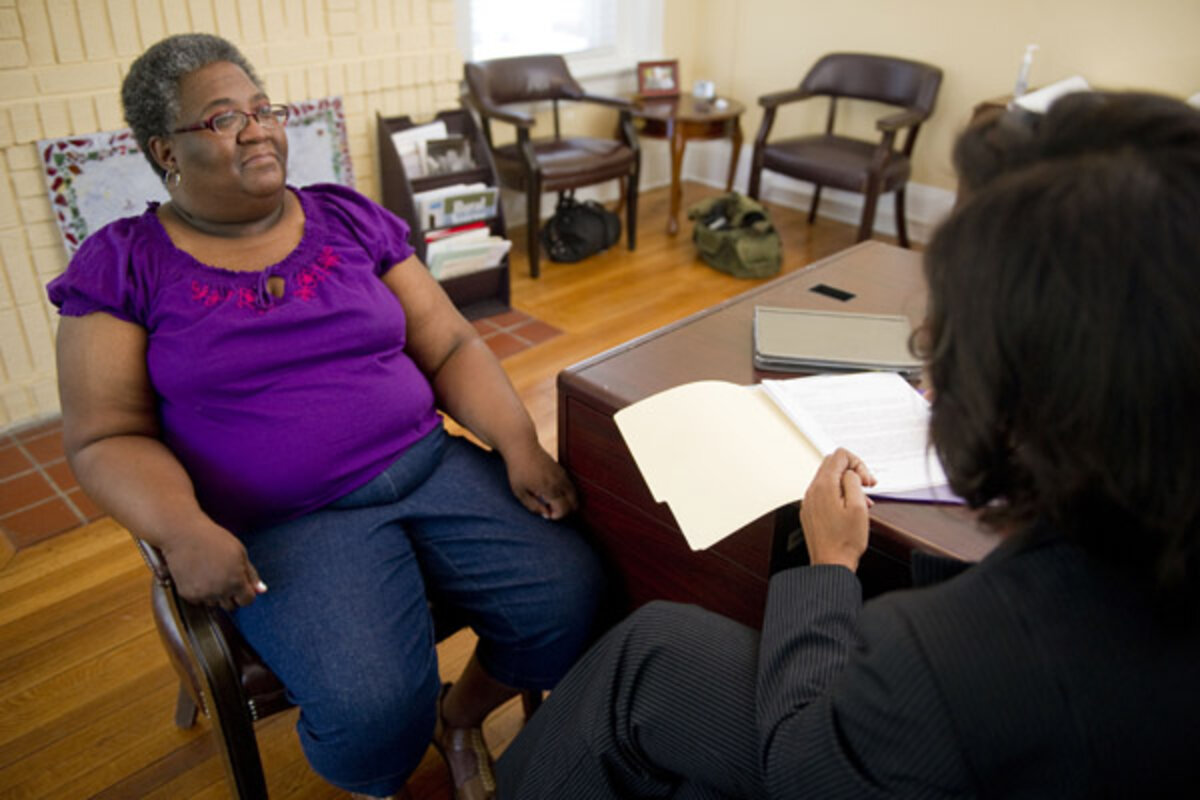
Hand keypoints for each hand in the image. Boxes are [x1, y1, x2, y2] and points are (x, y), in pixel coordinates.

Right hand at [162, 522, 266, 610]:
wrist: (184, 535)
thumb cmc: (214, 539)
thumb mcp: (240, 553)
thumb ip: (251, 574)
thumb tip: (261, 590)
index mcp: (236, 581)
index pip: (247, 601)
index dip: (246, 593)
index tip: (241, 585)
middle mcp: (220, 591)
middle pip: (231, 606)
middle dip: (231, 595)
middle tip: (224, 577)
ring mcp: (203, 594)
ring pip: (214, 604)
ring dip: (215, 595)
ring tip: (210, 573)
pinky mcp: (187, 595)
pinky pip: (199, 601)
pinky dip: (200, 593)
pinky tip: (198, 576)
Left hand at [503, 442, 578, 519]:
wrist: (522, 448)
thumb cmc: (518, 471)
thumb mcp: (519, 492)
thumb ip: (533, 506)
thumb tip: (547, 515)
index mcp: (549, 489)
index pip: (564, 509)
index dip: (558, 516)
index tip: (548, 515)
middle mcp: (560, 482)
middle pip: (574, 504)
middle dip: (565, 511)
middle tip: (551, 509)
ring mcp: (563, 475)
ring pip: (575, 495)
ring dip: (567, 502)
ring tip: (551, 501)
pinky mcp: (562, 470)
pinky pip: (571, 486)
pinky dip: (566, 493)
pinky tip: (552, 492)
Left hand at [799, 448, 876, 570]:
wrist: (831, 564)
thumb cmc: (845, 541)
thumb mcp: (858, 506)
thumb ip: (854, 481)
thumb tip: (851, 473)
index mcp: (824, 486)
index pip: (840, 455)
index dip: (858, 464)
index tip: (866, 480)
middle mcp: (812, 491)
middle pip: (832, 464)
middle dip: (853, 471)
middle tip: (867, 486)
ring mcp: (809, 501)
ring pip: (829, 479)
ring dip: (847, 484)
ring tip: (862, 500)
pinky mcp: (810, 511)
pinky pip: (824, 493)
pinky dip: (838, 495)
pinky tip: (849, 509)